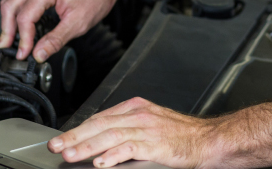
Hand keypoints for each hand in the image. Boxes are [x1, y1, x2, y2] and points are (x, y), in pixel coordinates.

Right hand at [0, 0, 119, 61]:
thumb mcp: (78, 23)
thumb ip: (55, 40)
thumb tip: (38, 54)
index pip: (24, 18)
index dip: (23, 40)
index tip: (23, 54)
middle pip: (9, 7)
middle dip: (7, 31)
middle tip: (7, 49)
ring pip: (10, 0)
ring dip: (8, 20)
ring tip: (10, 39)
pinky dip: (14, 10)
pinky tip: (18, 22)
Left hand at [48, 97, 271, 168]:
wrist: (215, 140)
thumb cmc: (187, 138)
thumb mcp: (154, 128)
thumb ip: (130, 134)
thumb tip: (104, 148)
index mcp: (137, 108)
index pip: (101, 117)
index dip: (80, 128)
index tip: (63, 138)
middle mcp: (139, 114)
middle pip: (99, 124)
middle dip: (75, 136)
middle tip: (56, 147)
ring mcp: (147, 128)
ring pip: (108, 135)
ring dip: (86, 147)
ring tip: (69, 155)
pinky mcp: (156, 143)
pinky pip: (129, 148)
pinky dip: (112, 155)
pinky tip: (100, 163)